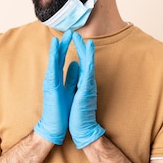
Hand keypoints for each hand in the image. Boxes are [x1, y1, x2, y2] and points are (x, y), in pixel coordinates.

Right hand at [34, 30, 79, 143]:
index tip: (74, 36)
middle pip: (58, 57)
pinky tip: (55, 50)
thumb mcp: (71, 89)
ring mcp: (51, 82)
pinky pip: (52, 70)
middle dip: (64, 44)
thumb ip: (72, 77)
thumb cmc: (63, 110)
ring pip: (54, 62)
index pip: (63, 59)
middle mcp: (53, 78)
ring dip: (57, 49)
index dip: (68, 47)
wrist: (55, 126)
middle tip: (69, 31)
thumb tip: (77, 64)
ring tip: (59, 36)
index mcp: (59, 78)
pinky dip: (53, 59)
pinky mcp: (51, 87)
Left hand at [69, 33, 105, 148]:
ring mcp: (88, 87)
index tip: (74, 38)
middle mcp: (87, 82)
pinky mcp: (86, 93)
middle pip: (85, 60)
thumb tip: (75, 65)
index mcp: (82, 82)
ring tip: (87, 41)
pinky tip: (86, 61)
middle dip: (81, 47)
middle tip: (77, 34)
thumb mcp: (75, 92)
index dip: (78, 50)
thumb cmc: (78, 112)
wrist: (82, 129)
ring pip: (88, 67)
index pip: (81, 62)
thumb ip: (75, 78)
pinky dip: (87, 68)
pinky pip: (87, 78)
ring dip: (87, 54)